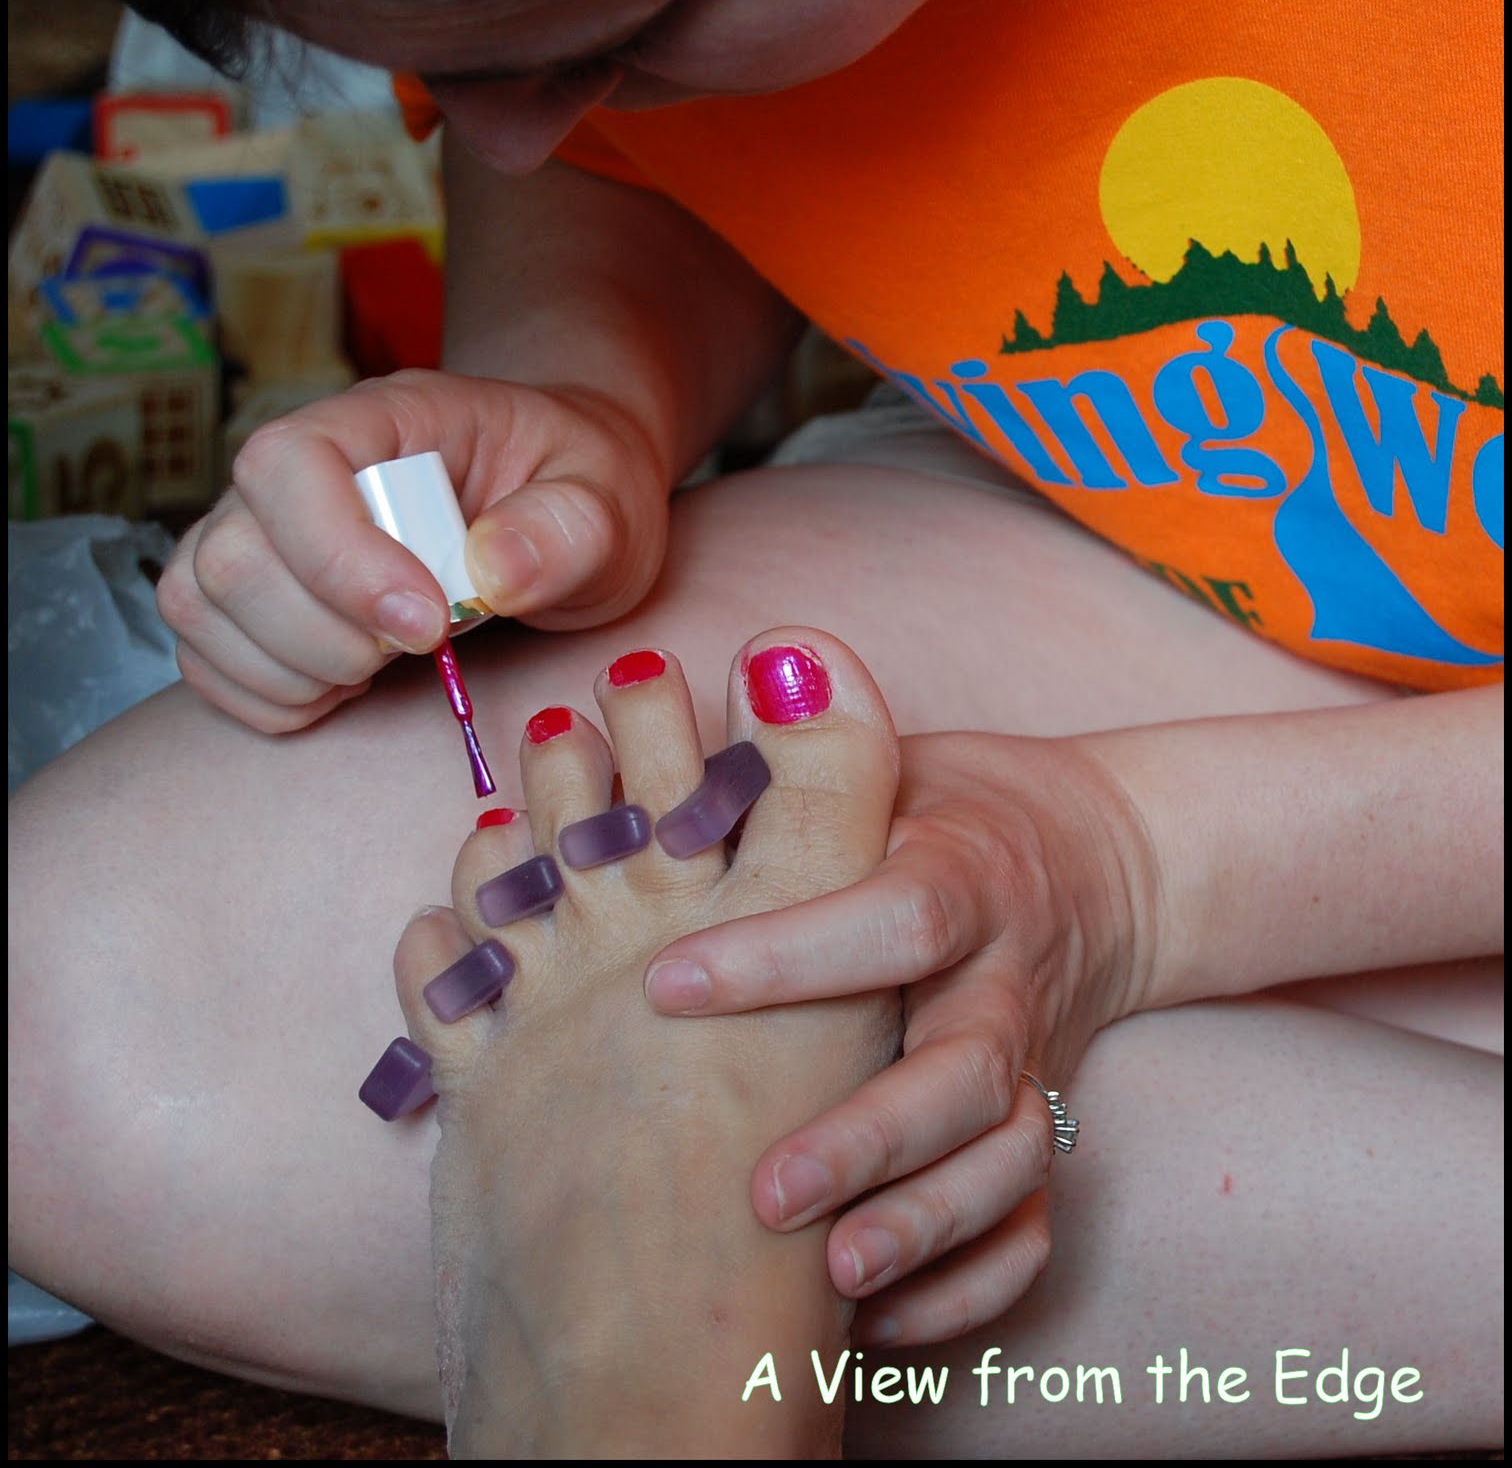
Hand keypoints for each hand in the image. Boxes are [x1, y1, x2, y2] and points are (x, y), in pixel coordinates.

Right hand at [155, 370, 670, 730]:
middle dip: (327, 636)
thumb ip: (566, 529)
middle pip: (232, 554)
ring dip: (295, 669)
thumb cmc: (575, 489)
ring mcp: (262, 528)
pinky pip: (206, 657)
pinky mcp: (251, 596)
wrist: (559, 499)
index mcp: (385, 418)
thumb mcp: (608, 502)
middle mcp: (300, 467)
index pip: (290, 465)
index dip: (340, 558)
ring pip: (202, 606)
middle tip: (425, 647)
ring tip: (385, 664)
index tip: (430, 625)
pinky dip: (271, 695)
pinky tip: (346, 684)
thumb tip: (495, 571)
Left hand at [643, 729, 1157, 1344]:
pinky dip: (970, 1282)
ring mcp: (1035, 1061)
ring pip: (1009, 1160)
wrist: (1095, 865)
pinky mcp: (1047, 1121)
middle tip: (760, 1194)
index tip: (667, 983)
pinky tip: (877, 1328)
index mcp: (964, 878)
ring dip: (924, 1226)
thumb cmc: (953, 810)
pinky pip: (1035, 1222)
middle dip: (868, 1136)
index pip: (891, 918)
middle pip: (964, 1072)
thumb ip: (825, 746)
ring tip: (828, 1288)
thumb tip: (764, 658)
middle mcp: (1006, 979)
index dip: (787, 952)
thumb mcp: (899, 760)